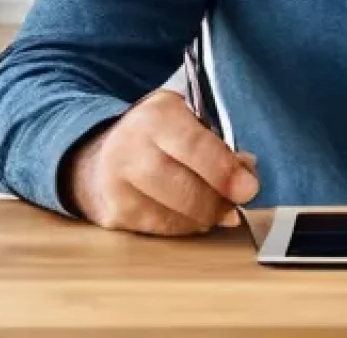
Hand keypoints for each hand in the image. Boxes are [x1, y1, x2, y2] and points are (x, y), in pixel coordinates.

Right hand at [65, 88, 259, 235]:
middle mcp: (130, 148)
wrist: (98, 156)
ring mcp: (117, 185)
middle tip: (238, 203)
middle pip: (184, 188)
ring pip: (174, 215)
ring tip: (218, 207)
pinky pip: (162, 229)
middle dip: (219, 201)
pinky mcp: (114, 215)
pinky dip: (185, 226)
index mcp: (155, 116)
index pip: (194, 145)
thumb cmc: (154, 136)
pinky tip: (193, 215)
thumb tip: (246, 172)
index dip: (224, 170)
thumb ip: (215, 143)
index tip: (248, 188)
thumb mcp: (184, 120)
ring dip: (205, 217)